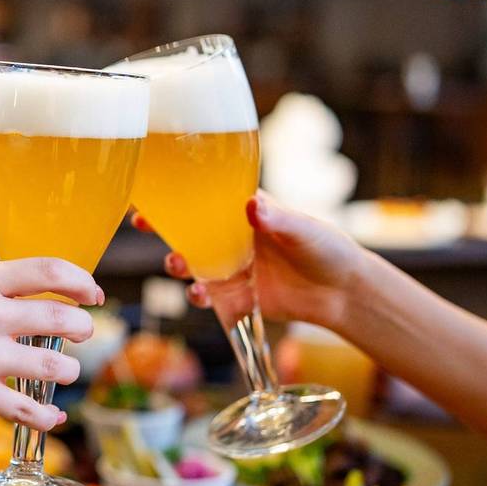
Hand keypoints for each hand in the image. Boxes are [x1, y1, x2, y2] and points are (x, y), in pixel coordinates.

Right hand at [0, 258, 102, 429]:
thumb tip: (40, 290)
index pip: (50, 270)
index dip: (82, 281)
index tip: (93, 294)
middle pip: (64, 317)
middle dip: (84, 326)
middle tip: (84, 332)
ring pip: (57, 366)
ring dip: (71, 370)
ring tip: (65, 371)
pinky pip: (30, 410)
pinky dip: (48, 416)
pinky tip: (52, 415)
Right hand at [136, 193, 368, 329]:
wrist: (342, 294)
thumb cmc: (327, 250)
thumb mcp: (303, 230)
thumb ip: (277, 218)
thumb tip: (251, 204)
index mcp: (246, 212)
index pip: (206, 197)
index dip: (178, 192)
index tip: (152, 189)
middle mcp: (233, 238)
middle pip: (189, 229)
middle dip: (163, 226)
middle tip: (144, 223)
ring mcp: (231, 267)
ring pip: (192, 262)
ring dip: (178, 263)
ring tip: (176, 265)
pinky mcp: (234, 296)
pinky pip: (206, 295)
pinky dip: (197, 295)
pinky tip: (199, 295)